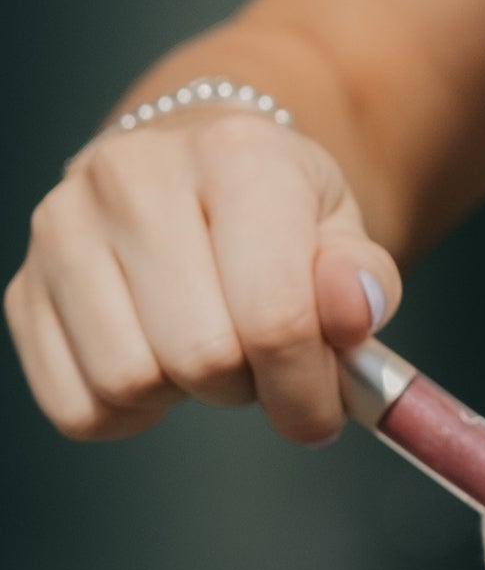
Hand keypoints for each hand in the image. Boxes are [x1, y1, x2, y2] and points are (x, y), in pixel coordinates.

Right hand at [6, 110, 402, 443]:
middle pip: (201, 356)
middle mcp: (132, 178)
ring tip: (211, 351)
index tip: (323, 410)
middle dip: (250, 386)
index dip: (308, 387)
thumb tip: (351, 313)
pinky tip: (158, 363)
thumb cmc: (279, 211)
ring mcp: (62, 228)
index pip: (275, 316)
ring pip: (128, 381)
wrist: (198, 168)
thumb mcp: (344, 231)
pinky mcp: (22, 287)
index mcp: (234, 156)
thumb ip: (364, 280)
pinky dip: (126, 412)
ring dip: (185, 395)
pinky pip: (75, 405)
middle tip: (266, 365)